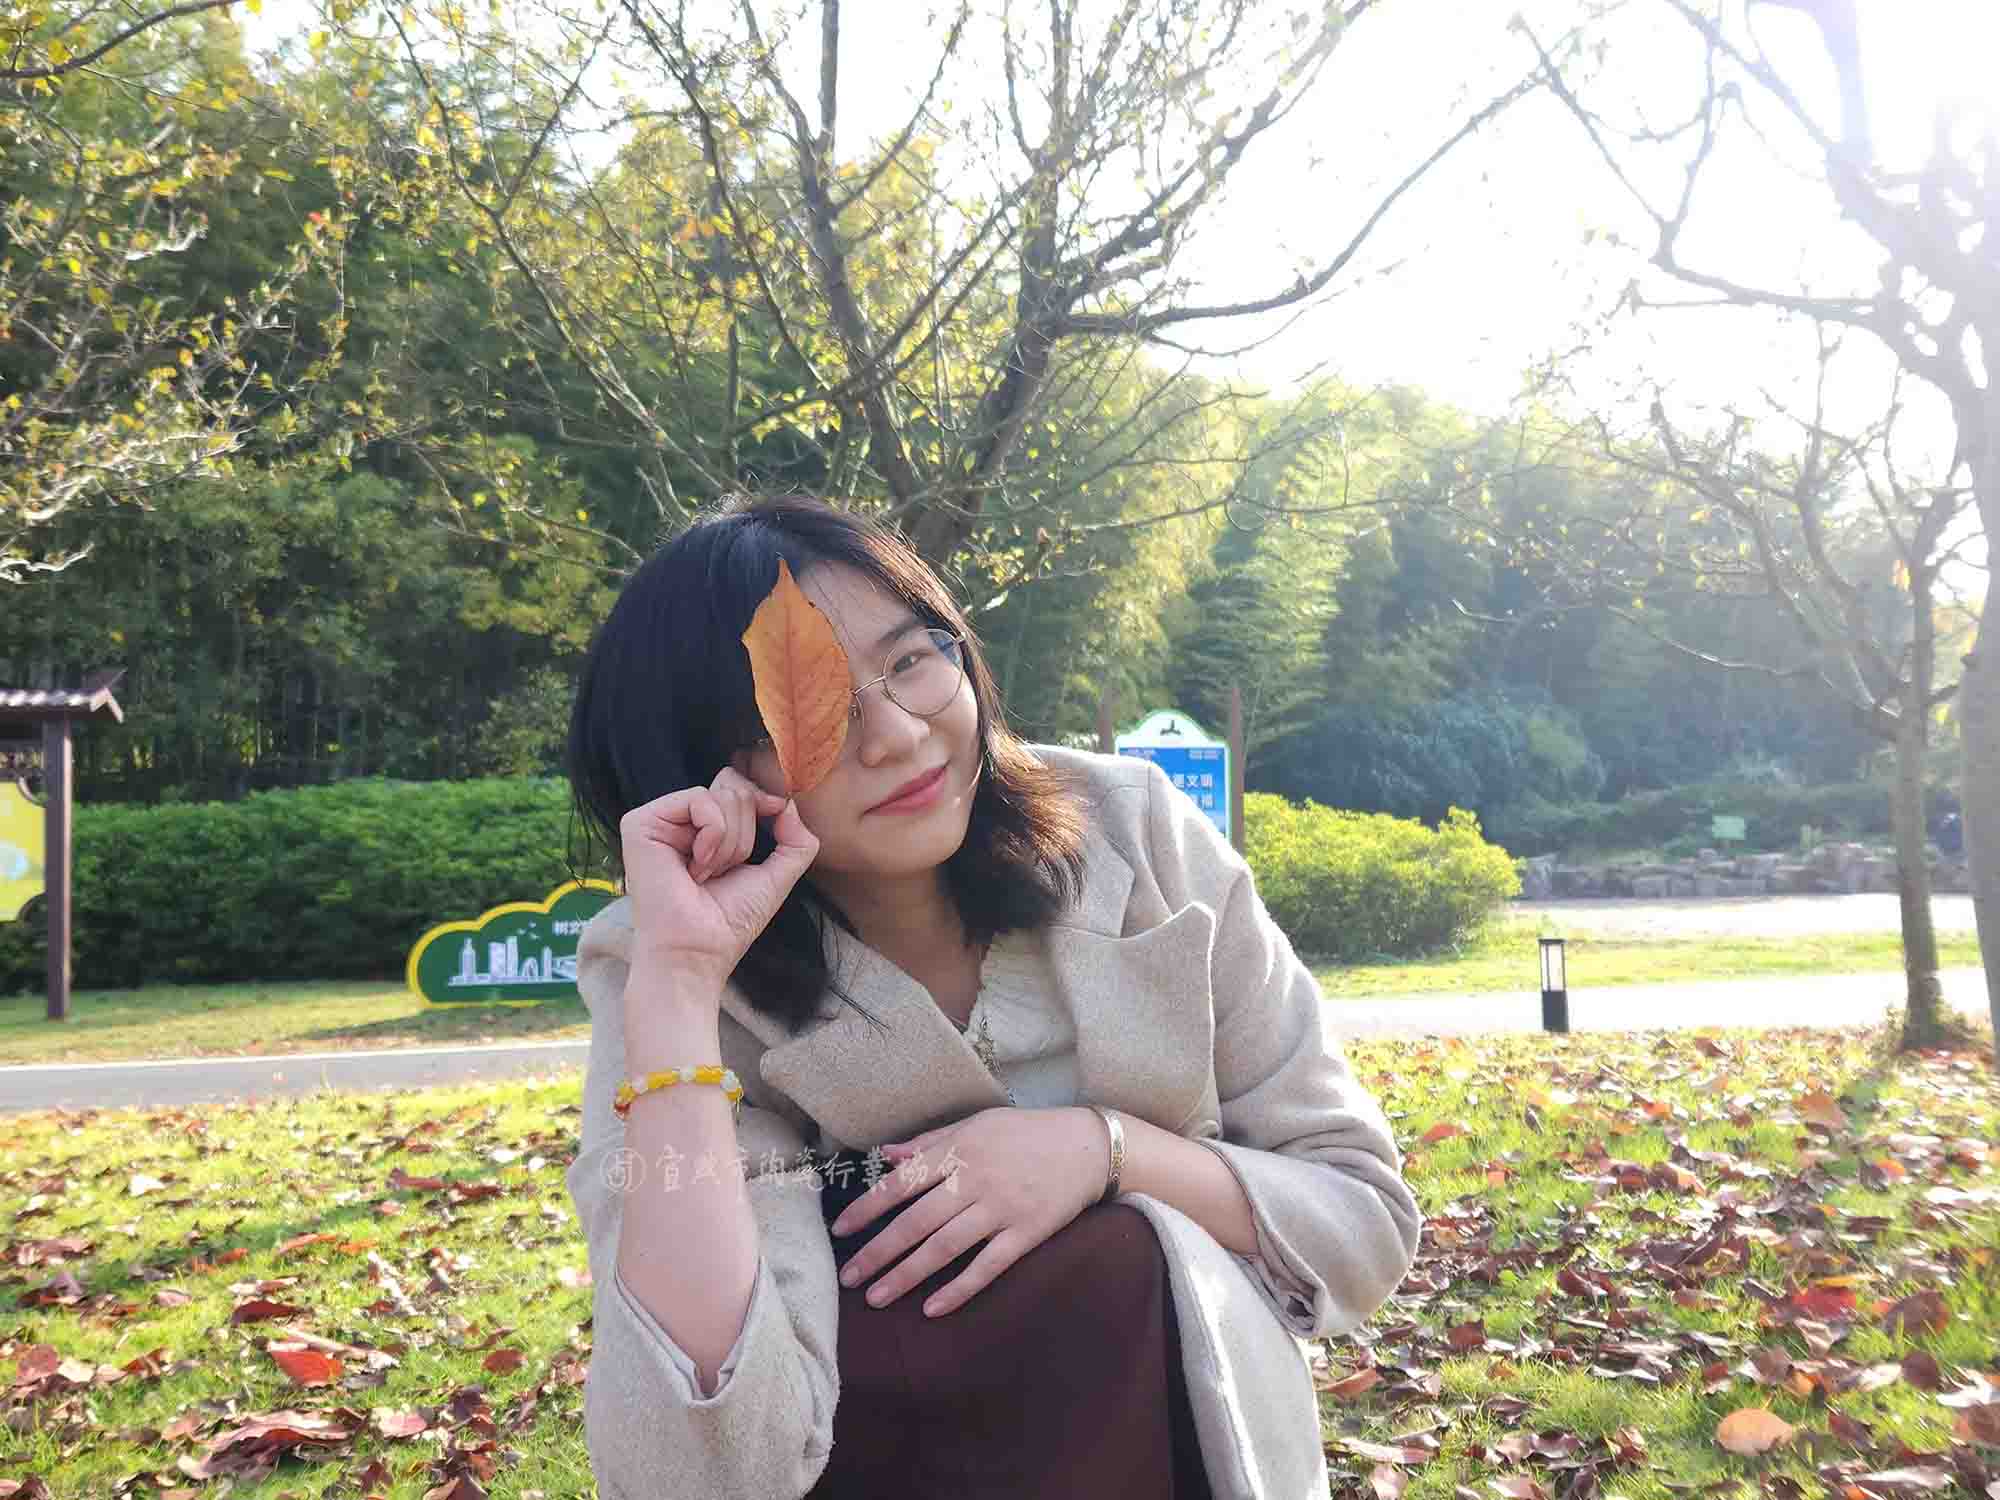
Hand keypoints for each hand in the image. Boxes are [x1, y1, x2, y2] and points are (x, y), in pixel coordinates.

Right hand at [619, 765, 818, 988]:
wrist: (698, 952)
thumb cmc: (729, 922)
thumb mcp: (777, 875)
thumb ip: (796, 840)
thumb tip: (789, 803)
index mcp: (705, 829)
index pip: (742, 789)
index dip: (764, 807)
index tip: (762, 842)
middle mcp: (681, 820)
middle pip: (736, 788)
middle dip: (745, 836)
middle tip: (722, 873)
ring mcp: (659, 819)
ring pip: (722, 795)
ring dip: (730, 844)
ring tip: (705, 875)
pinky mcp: (641, 822)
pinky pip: (700, 799)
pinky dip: (713, 836)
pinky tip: (695, 867)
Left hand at [829, 1107, 1109, 1317]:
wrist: (1087, 1147)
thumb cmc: (1026, 1133)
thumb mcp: (976, 1124)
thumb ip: (931, 1143)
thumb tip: (887, 1155)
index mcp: (958, 1151)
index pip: (900, 1183)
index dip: (867, 1209)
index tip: (841, 1232)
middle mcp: (974, 1181)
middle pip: (915, 1223)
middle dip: (877, 1253)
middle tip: (847, 1278)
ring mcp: (1001, 1209)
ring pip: (944, 1248)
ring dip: (906, 1275)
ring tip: (876, 1298)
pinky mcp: (1026, 1234)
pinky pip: (987, 1267)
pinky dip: (959, 1289)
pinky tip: (932, 1309)